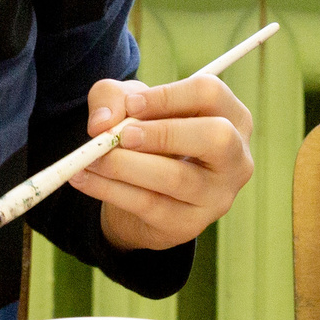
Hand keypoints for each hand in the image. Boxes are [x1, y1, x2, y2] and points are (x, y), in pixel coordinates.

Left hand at [72, 76, 254, 251]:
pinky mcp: (190, 225)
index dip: (168, 95)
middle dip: (163, 133)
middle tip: (121, 136)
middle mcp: (237, 158)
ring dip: (124, 164)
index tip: (131, 104)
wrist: (145, 193)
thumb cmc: (149, 137)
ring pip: (176, 177)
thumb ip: (113, 99)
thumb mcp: (130, 107)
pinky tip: (83, 178)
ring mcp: (217, 196)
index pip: (210, 94)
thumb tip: (103, 123)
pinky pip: (148, 205)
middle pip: (215, 137)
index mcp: (233, 118)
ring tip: (91, 157)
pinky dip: (108, 189)